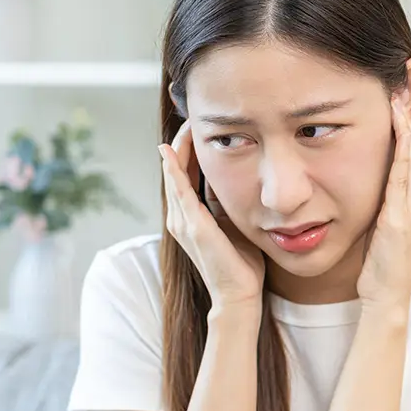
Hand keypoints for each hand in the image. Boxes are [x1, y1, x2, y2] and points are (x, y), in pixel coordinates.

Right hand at [159, 121, 264, 313]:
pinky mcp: (193, 227)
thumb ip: (226, 201)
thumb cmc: (241, 263)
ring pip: (174, 176)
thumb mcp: (234, 222)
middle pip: (176, 170)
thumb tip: (233, 173)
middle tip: (190, 115)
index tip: (200, 125)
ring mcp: (183, 223)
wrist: (238, 295)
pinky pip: (179, 191)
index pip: (185, 174)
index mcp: (190, 217)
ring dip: (178, 148)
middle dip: (182, 142)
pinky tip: (169, 150)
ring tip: (184, 123)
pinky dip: (173, 170)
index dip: (189, 149)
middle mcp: (180, 218)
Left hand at [356, 93, 410, 316]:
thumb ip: (395, 197)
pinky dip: (402, 151)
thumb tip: (385, 170)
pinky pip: (403, 178)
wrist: (387, 295)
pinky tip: (397, 132)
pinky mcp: (401, 220)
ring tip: (399, 101)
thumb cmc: (386, 261)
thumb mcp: (394, 222)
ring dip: (409, 127)